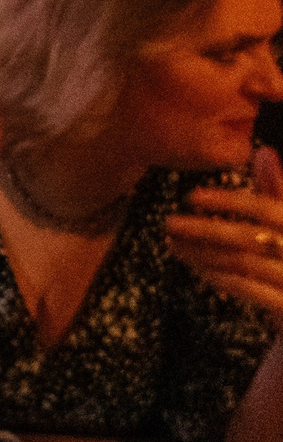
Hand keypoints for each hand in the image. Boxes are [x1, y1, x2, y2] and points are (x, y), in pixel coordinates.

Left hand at [168, 145, 282, 324]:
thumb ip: (277, 192)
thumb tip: (263, 151)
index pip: (266, 207)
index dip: (229, 201)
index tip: (192, 196)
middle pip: (248, 236)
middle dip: (205, 229)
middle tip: (169, 224)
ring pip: (243, 262)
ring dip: (204, 253)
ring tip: (175, 246)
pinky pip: (249, 290)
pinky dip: (221, 278)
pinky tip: (199, 269)